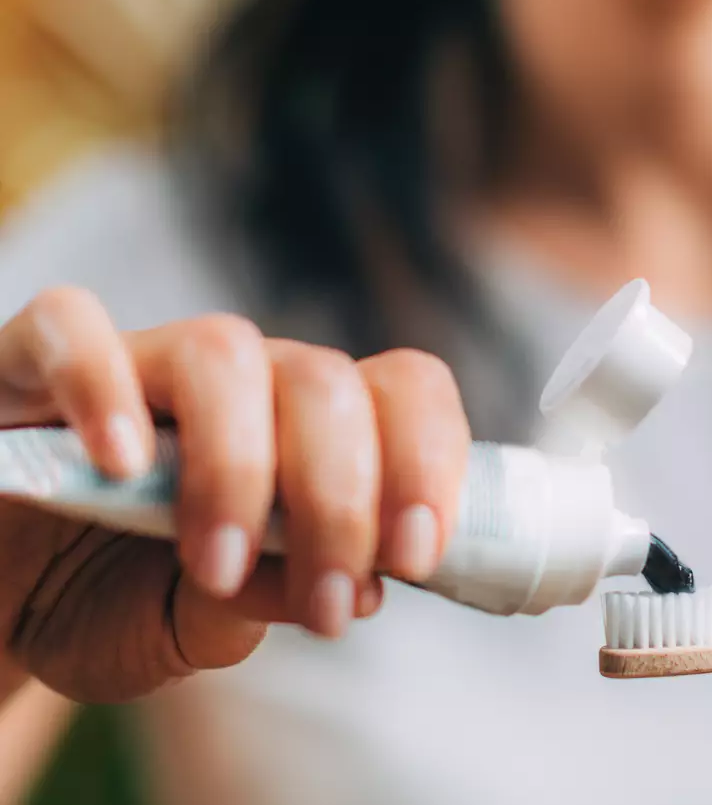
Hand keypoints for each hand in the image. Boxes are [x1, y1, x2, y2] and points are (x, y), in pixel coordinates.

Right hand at [0, 288, 470, 702]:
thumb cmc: (109, 601)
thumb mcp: (196, 625)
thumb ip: (268, 601)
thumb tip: (359, 591)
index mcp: (307, 428)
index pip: (405, 391)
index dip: (430, 459)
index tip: (418, 555)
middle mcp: (241, 381)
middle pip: (325, 383)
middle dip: (342, 500)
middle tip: (331, 605)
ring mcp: (139, 362)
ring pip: (222, 350)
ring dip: (238, 467)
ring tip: (216, 566)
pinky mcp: (29, 363)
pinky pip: (69, 329)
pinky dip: (99, 385)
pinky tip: (120, 462)